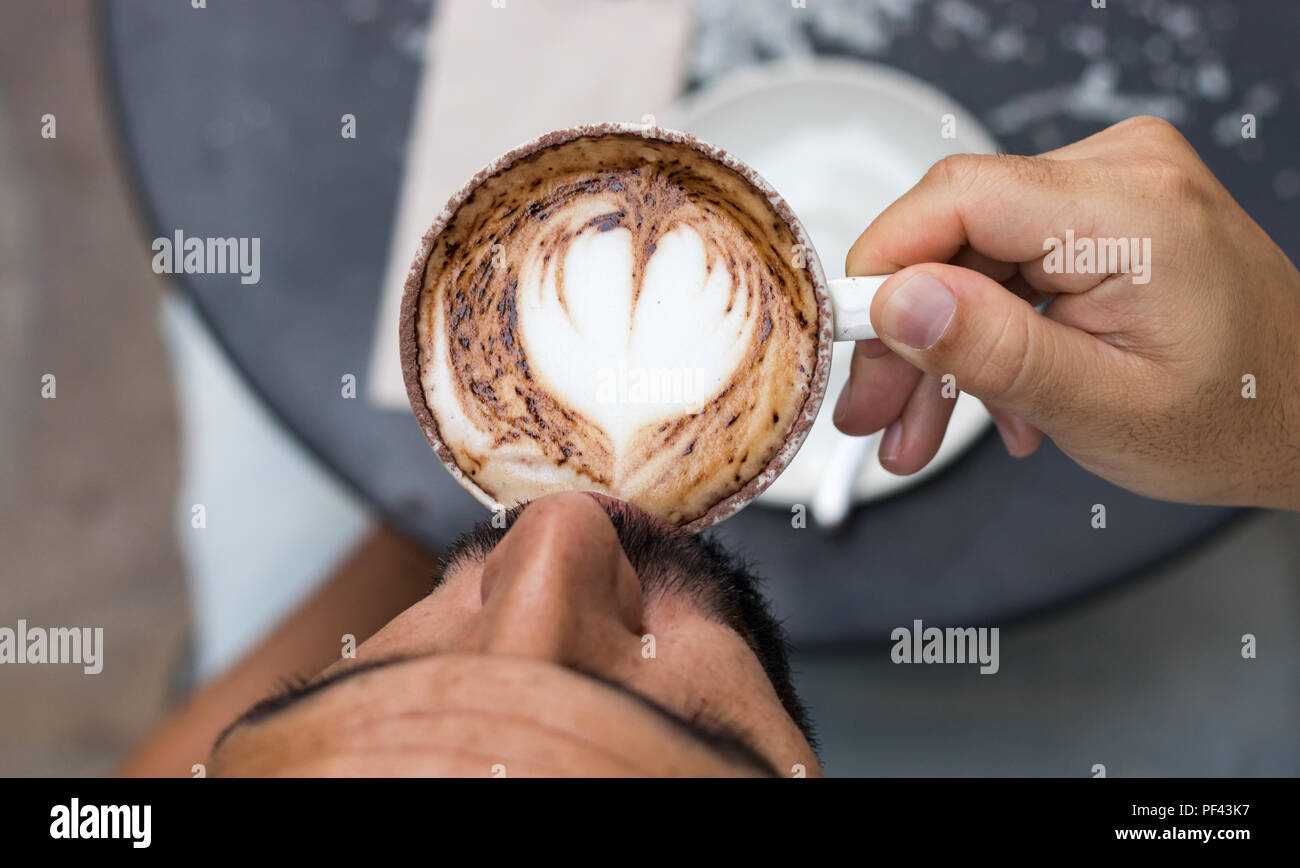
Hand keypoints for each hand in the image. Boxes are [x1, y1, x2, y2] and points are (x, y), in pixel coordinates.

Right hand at [832, 116, 1299, 510]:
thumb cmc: (1240, 417)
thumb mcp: (1103, 408)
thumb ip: (994, 351)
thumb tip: (898, 303)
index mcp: (1131, 211)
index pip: (956, 196)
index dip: (882, 265)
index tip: (847, 337)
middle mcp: (1123, 173)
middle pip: (955, 233)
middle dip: (905, 334)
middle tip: (873, 411)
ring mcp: (1113, 186)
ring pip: (971, 255)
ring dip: (939, 345)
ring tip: (917, 429)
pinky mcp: (1102, 211)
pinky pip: (1006, 260)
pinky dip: (984, 329)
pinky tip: (986, 396)